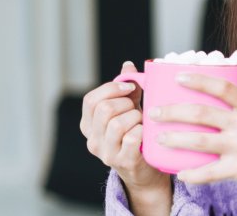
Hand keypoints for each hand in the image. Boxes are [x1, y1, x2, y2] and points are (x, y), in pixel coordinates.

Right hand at [81, 61, 170, 212]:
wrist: (146, 172)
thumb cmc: (137, 135)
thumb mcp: (129, 110)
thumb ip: (127, 89)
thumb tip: (128, 65)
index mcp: (89, 125)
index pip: (91, 100)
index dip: (111, 88)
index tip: (130, 87)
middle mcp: (92, 139)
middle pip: (104, 109)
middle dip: (126, 103)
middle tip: (137, 108)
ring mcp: (105, 153)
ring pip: (117, 123)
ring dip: (136, 117)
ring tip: (142, 122)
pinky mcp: (123, 161)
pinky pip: (132, 137)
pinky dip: (142, 130)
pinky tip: (146, 133)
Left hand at [150, 73, 236, 214]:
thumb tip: (218, 102)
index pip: (222, 87)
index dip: (198, 80)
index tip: (178, 77)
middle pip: (202, 113)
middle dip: (173, 111)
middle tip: (155, 112)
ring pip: (200, 141)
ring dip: (175, 139)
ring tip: (159, 139)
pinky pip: (210, 172)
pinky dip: (193, 174)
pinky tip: (181, 174)